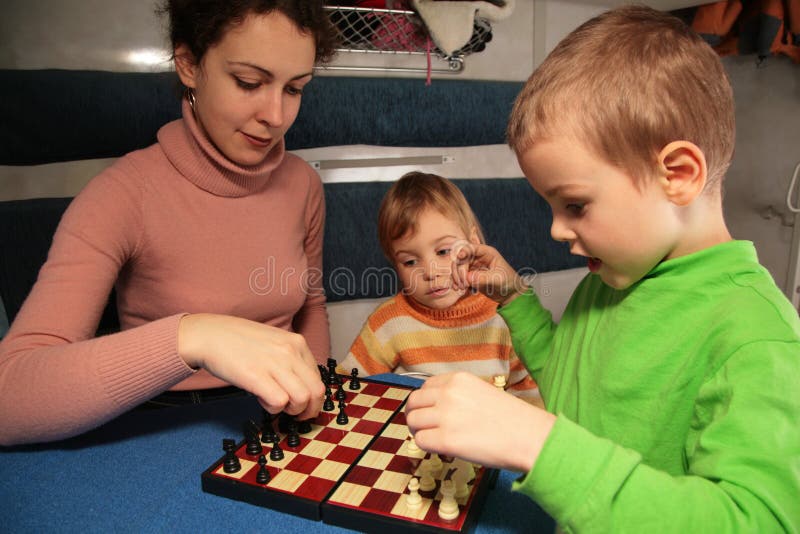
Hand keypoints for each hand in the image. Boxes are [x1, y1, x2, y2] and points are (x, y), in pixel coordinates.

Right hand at [177, 314, 323, 419]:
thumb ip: (290, 358)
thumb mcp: (274, 341)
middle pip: (316, 391)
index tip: (304, 404)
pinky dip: (273, 408)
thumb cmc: (238, 340)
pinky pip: (280, 402)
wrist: (209, 335)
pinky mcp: (257, 377)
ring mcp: (275, 364)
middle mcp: (290, 352)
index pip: (318, 378)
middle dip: (309, 410)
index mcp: (297, 343)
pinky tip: (261, 399)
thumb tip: (301, 385)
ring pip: (302, 399)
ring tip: (276, 404)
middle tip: (297, 415)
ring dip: (292, 410)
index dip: (313, 396)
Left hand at [405, 372, 554, 471]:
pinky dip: (426, 447)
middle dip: (415, 416)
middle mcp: (448, 393)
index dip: (424, 402)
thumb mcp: (482, 392)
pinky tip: (440, 449)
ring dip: (419, 432)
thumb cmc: (512, 419)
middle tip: (423, 428)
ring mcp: (445, 416)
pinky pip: (421, 441)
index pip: (425, 387)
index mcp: (458, 379)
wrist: (530, 437)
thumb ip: (458, 395)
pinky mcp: (446, 440)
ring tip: (433, 440)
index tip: (429, 412)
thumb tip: (436, 408)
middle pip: (413, 403)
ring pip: (413, 422)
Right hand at [451, 242, 525, 304]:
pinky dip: (456, 282)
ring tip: (462, 288)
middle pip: (460, 258)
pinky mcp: (470, 276)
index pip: (470, 248)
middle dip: (459, 271)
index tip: (459, 258)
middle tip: (464, 284)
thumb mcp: (498, 279)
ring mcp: (473, 266)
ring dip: (456, 277)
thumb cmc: (508, 282)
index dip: (463, 251)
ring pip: (457, 267)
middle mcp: (478, 257)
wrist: (510, 293)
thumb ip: (483, 278)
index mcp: (486, 253)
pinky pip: (458, 276)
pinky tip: (458, 289)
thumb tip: (468, 277)